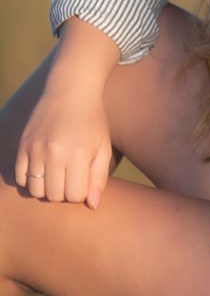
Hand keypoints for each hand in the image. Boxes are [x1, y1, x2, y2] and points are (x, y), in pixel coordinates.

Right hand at [15, 86, 112, 208]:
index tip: (84, 180)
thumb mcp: (104, 148)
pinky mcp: (22, 145)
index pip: (75, 195)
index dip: (81, 193)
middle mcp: (54, 152)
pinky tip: (42, 170)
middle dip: (64, 193)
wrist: (71, 90)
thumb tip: (92, 205)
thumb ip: (99, 178)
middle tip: (71, 178)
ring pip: (35, 190)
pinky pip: (20, 178)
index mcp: (78, 154)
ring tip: (57, 175)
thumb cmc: (92, 122)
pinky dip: (29, 180)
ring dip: (46, 189)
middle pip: (53, 196)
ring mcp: (35, 148)